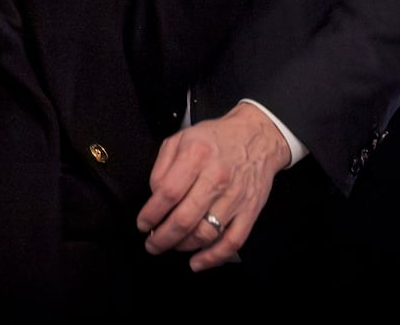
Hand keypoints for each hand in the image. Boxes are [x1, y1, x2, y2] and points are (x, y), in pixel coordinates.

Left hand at [136, 103, 290, 269]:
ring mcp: (235, 197)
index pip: (168, 193)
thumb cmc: (216, 139)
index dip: (151, 213)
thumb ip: (163, 166)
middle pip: (184, 218)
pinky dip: (213, 258)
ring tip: (171, 246)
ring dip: (183, 246)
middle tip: (152, 243)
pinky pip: (232, 242)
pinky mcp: (250, 211)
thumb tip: (154, 196)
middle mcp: (216, 177)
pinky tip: (197, 262)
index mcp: (196, 156)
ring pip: (206, 233)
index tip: (142, 224)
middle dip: (162, 238)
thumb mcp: (181, 138)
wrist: (257, 137)